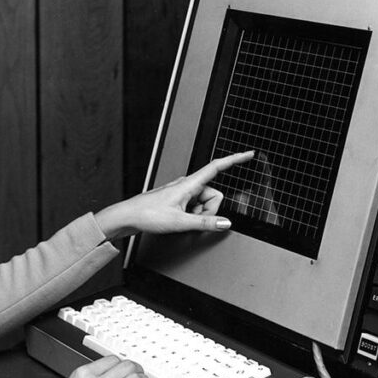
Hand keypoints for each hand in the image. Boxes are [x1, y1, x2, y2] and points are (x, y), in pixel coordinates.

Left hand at [94, 150, 254, 239]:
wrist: (128, 216)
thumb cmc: (148, 214)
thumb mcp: (180, 222)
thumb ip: (206, 222)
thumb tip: (225, 222)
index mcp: (189, 184)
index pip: (217, 167)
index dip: (235, 160)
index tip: (249, 154)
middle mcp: (187, 184)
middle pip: (214, 193)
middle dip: (210, 209)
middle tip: (194, 219)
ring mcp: (182, 192)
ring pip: (204, 202)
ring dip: (199, 214)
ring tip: (182, 221)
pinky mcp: (178, 199)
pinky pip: (195, 206)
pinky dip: (192, 215)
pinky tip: (179, 220)